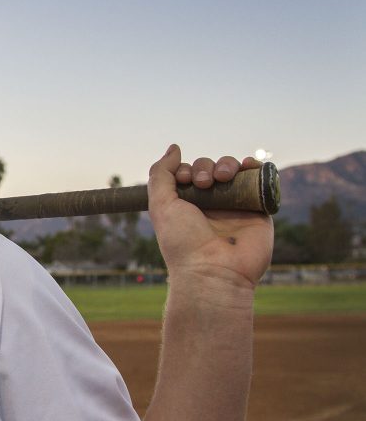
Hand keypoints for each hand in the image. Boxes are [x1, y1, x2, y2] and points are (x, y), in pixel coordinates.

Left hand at [148, 145, 273, 290]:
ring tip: (223, 177)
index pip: (190, 173)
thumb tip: (174, 148)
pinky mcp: (259, 211)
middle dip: (206, 167)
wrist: (214, 272)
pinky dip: (255, 168)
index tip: (186, 180)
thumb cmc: (183, 241)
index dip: (188, 169)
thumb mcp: (161, 205)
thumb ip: (161, 174)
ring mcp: (236, 207)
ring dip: (228, 165)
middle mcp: (212, 205)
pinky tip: (248, 166)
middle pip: (212, 169)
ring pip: (235, 171)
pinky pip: (260, 182)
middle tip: (204, 183)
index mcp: (187, 205)